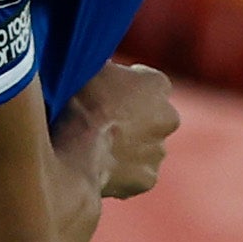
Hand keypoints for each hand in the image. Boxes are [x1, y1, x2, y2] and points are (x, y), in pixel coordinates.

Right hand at [75, 60, 178, 199]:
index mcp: (157, 84)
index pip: (146, 84)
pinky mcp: (148, 178)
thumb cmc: (78, 104)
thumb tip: (96, 62)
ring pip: (146, 148)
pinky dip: (122, 174)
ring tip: (97, 149)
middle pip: (153, 118)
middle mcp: (169, 117)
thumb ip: (103, 67)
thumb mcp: (88, 68)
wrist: (74, 151)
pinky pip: (135, 175)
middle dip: (134, 121)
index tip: (106, 95)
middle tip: (103, 125)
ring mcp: (159, 151)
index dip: (125, 89)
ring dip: (128, 148)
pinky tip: (99, 168)